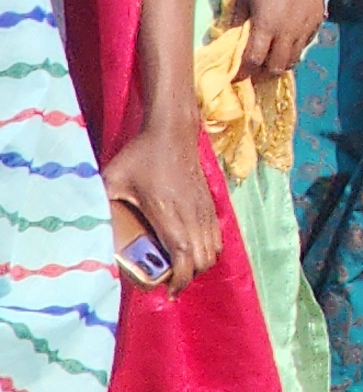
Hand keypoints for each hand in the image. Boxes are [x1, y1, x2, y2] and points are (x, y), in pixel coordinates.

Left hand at [99, 131, 215, 294]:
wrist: (173, 133)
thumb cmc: (140, 156)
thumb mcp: (112, 179)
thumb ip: (100, 204)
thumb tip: (83, 229)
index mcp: (168, 212)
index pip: (184, 255)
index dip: (180, 279)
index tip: (167, 293)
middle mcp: (192, 214)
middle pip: (202, 259)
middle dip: (188, 278)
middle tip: (168, 285)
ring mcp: (204, 209)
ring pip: (213, 250)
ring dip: (199, 265)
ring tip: (179, 271)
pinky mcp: (209, 204)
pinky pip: (216, 237)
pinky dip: (207, 251)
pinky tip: (190, 251)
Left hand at [233, 0, 324, 82]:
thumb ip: (236, 20)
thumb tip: (228, 39)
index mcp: (266, 26)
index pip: (253, 61)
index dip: (243, 73)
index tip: (236, 76)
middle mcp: (287, 32)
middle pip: (276, 67)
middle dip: (263, 74)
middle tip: (254, 72)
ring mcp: (304, 28)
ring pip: (293, 60)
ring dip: (279, 64)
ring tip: (270, 60)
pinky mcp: (317, 22)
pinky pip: (305, 45)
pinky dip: (294, 50)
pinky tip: (286, 43)